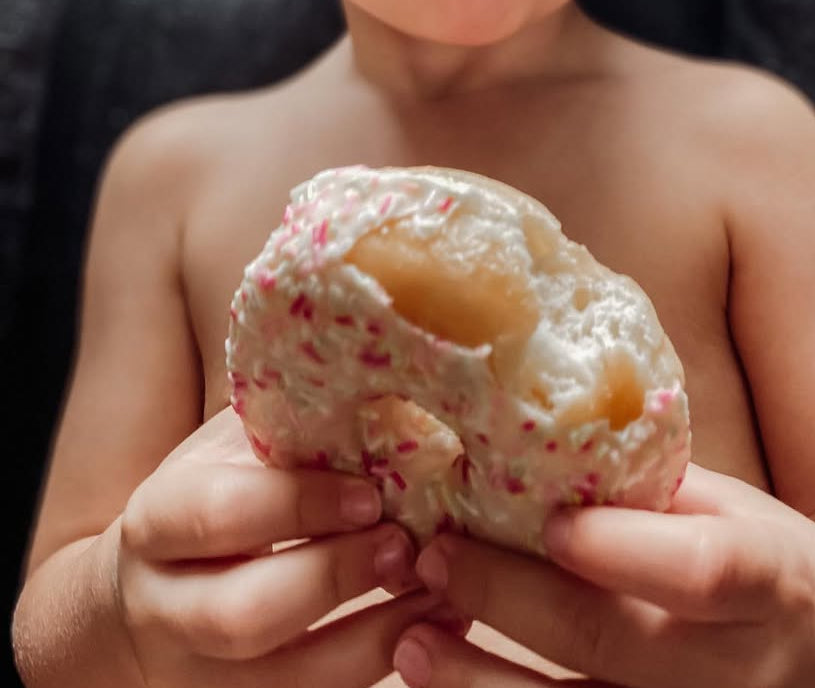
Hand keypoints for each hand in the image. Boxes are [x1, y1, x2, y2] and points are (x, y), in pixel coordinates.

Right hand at [114, 407, 465, 686]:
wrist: (145, 596)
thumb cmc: (215, 496)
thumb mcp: (230, 451)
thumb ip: (289, 427)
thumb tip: (384, 381)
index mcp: (160, 521)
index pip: (219, 514)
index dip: (297, 505)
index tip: (370, 494)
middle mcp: (167, 608)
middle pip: (246, 614)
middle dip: (336, 579)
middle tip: (406, 545)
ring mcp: (201, 675)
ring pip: (288, 681)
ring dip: (375, 637)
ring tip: (443, 590)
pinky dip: (382, 666)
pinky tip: (438, 628)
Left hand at [391, 464, 814, 687]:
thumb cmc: (788, 576)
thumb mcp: (744, 514)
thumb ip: (656, 492)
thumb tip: (538, 444)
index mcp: (774, 582)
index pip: (703, 569)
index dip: (621, 546)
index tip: (547, 517)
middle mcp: (738, 671)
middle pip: (613, 643)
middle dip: (512, 599)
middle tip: (435, 556)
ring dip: (483, 683)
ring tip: (412, 641)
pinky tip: (449, 682)